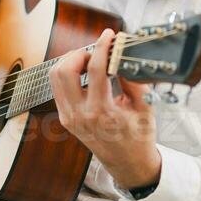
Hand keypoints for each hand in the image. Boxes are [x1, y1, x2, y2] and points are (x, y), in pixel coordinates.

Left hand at [51, 28, 161, 189]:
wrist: (127, 164)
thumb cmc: (138, 138)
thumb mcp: (144, 108)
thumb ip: (133, 80)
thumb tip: (122, 55)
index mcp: (102, 113)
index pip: (94, 70)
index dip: (101, 46)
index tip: (108, 35)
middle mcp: (80, 115)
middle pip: (64, 70)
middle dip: (80, 53)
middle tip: (97, 51)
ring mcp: (69, 117)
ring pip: (55, 77)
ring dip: (70, 62)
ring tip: (90, 60)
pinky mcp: (65, 118)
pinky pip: (57, 88)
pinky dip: (67, 74)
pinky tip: (84, 72)